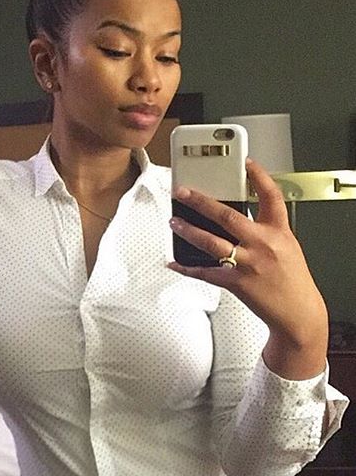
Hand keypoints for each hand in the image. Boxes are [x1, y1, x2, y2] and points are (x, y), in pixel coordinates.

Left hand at [168, 158, 328, 379]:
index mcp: (278, 231)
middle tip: (184, 192)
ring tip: (175, 222)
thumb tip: (234, 219)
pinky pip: (205, 273)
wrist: (298, 313)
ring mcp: (249, 264)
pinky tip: (175, 262)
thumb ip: (265, 230)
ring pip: (212, 243)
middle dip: (202, 202)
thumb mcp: (287, 246)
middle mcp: (263, 244)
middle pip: (228, 216)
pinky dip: (187, 267)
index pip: (270, 196)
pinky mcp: (237, 283)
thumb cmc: (292, 279)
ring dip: (189, 231)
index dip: (259, 177)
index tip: (245, 163)